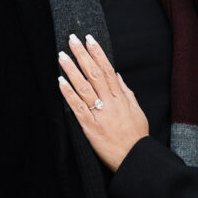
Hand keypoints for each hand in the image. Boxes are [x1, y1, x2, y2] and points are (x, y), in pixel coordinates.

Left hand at [57, 33, 147, 171]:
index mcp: (121, 97)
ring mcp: (99, 114)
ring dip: (71, 70)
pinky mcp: (90, 126)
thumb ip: (126, 92)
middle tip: (72, 39)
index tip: (89, 39)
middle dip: (82, 55)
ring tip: (62, 56)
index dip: (98, 53)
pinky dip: (68, 93)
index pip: (107, 69)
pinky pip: (78, 107)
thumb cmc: (136, 136)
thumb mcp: (136, 111)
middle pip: (94, 74)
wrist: (134, 158)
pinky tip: (60, 81)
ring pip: (83, 87)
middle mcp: (110, 103)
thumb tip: (116, 75)